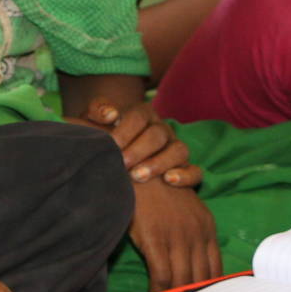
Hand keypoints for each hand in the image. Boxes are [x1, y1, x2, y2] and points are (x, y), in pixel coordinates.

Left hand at [73, 100, 199, 186]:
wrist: (116, 153)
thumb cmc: (104, 136)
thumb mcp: (95, 120)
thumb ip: (98, 110)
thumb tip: (110, 115)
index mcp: (142, 114)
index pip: (138, 116)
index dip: (125, 130)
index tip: (111, 145)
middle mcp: (161, 129)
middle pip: (157, 135)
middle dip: (139, 150)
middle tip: (122, 163)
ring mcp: (174, 147)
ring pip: (178, 150)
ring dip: (160, 163)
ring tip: (139, 176)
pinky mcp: (184, 168)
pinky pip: (195, 171)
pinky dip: (186, 175)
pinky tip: (169, 181)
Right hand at [131, 178, 219, 291]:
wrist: (136, 169)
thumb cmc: (157, 191)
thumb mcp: (185, 212)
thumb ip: (191, 236)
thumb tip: (190, 266)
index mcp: (207, 229)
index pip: (215, 270)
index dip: (208, 291)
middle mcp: (197, 235)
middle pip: (200, 279)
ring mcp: (177, 238)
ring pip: (182, 281)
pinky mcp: (156, 239)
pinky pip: (161, 276)